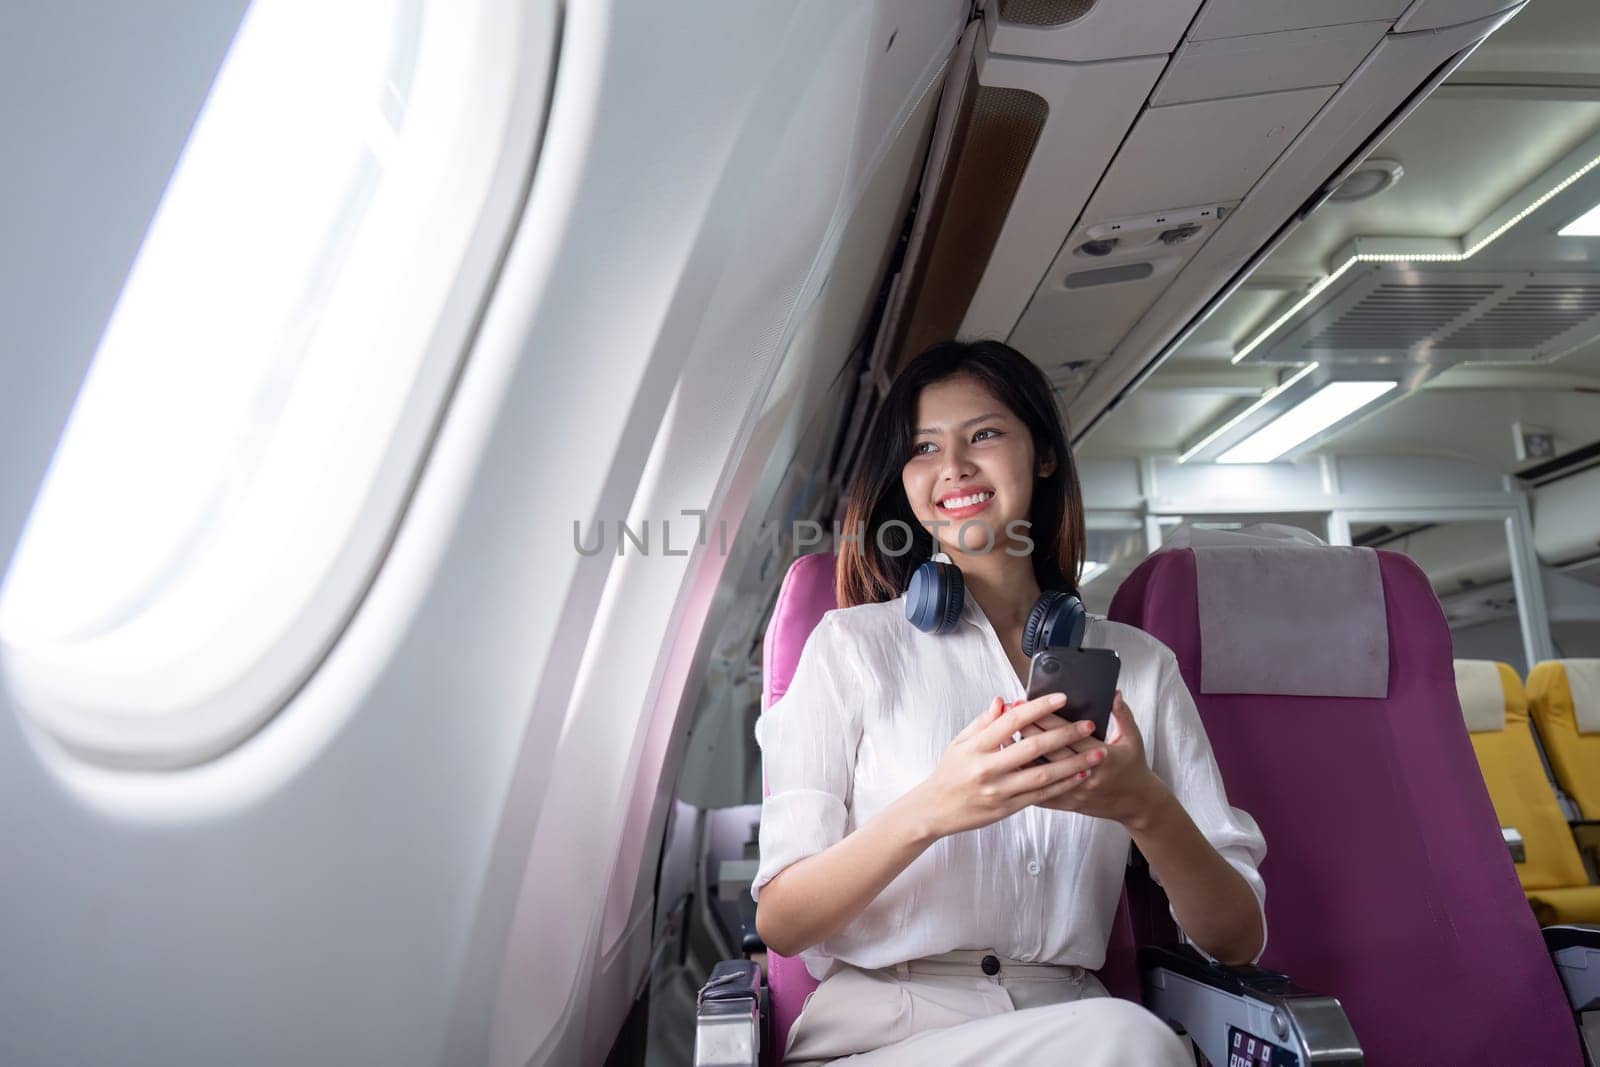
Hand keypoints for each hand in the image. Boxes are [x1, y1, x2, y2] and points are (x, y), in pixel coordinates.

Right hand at [910, 693, 1102, 840]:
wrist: (935, 810)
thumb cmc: (949, 773)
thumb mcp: (960, 742)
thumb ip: (984, 721)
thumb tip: (1003, 700)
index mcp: (977, 746)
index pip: (1013, 720)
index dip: (1039, 707)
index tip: (1061, 698)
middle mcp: (988, 768)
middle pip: (1033, 747)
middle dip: (1064, 734)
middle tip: (1088, 725)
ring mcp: (999, 790)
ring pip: (1043, 774)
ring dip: (1073, 763)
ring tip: (1096, 752)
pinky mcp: (1007, 807)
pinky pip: (1041, 795)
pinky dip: (1063, 784)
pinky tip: (1079, 774)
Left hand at [1022, 691, 1169, 824]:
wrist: (1136, 804)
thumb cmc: (1133, 767)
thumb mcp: (1133, 738)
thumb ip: (1122, 713)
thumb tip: (1112, 691)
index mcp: (1103, 757)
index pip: (1067, 734)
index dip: (1044, 717)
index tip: (1026, 703)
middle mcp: (1086, 776)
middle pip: (1048, 751)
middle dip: (1026, 730)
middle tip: (1008, 714)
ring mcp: (1074, 792)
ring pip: (1039, 774)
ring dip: (1020, 755)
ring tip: (1002, 738)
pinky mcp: (1066, 804)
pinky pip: (1039, 794)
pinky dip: (1024, 780)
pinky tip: (1010, 766)